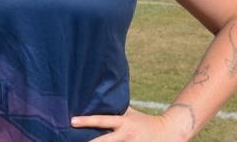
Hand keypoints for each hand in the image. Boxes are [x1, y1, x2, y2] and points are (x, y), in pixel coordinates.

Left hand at [72, 106, 190, 141]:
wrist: (167, 132)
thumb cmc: (143, 121)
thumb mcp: (129, 113)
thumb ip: (115, 109)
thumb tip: (97, 99)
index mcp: (123, 123)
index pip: (102, 120)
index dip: (86, 121)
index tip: (72, 121)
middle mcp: (125, 136)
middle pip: (103, 141)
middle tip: (69, 140)